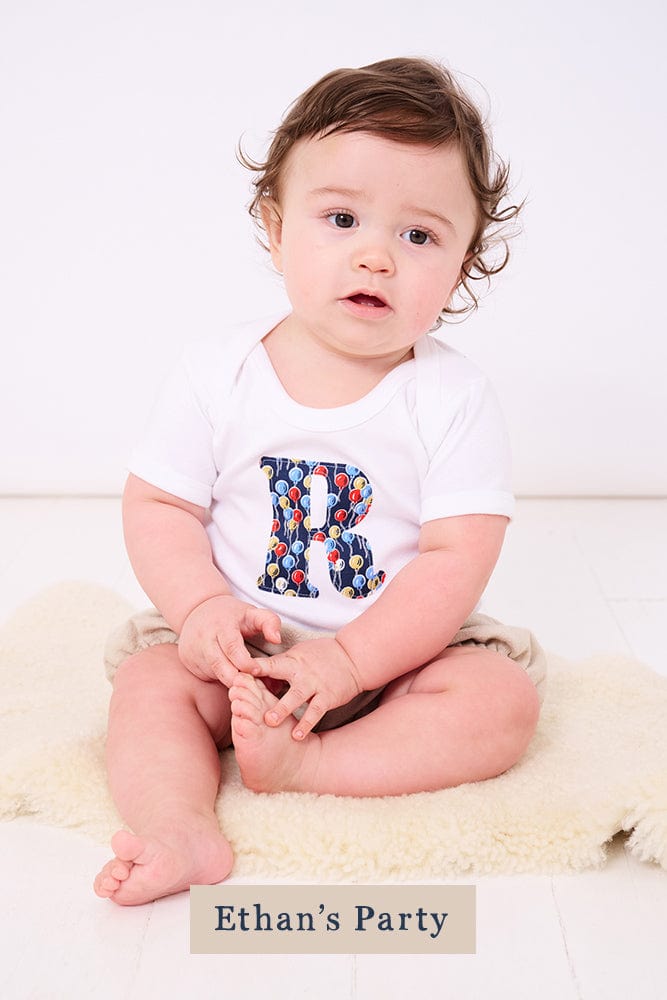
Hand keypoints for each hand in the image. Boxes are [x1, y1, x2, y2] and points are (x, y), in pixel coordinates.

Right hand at [178, 595, 281, 686]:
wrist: (197, 609)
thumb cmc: (231, 614)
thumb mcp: (252, 612)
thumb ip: (270, 621)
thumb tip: (276, 639)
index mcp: (221, 625)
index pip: (232, 647)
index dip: (245, 662)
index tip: (257, 671)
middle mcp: (204, 637)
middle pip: (219, 664)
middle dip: (236, 678)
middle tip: (251, 684)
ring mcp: (193, 649)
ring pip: (212, 672)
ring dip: (228, 680)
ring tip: (244, 682)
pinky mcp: (187, 660)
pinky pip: (204, 674)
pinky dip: (218, 679)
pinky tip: (230, 676)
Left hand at [248, 637, 362, 738]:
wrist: (353, 657)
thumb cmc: (321, 655)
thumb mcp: (299, 654)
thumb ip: (279, 666)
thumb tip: (255, 675)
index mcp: (292, 661)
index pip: (270, 664)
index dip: (255, 667)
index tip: (240, 672)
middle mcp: (302, 672)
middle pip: (281, 680)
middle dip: (264, 687)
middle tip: (249, 702)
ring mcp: (315, 685)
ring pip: (297, 698)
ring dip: (283, 710)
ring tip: (270, 722)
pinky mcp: (327, 697)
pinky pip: (315, 712)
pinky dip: (306, 723)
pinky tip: (297, 735)